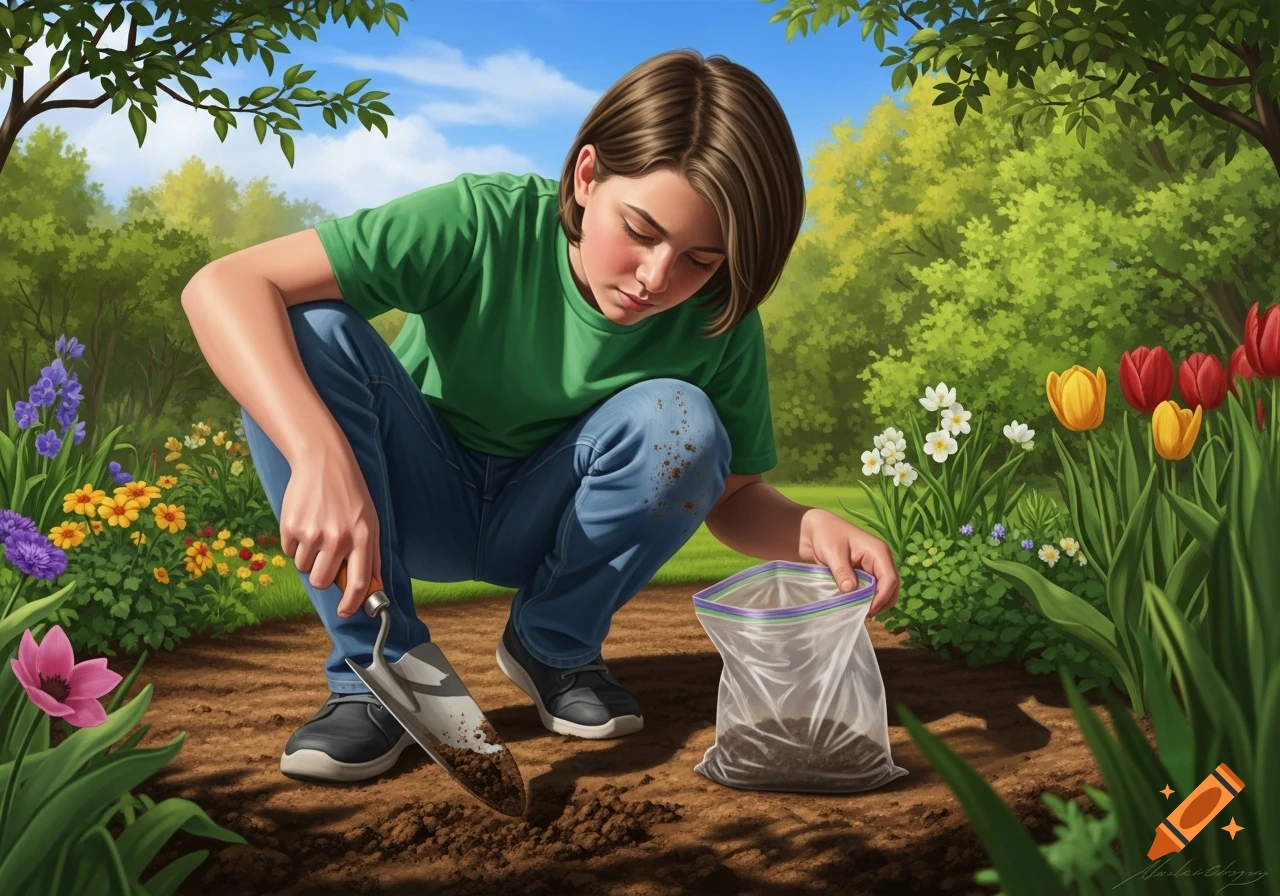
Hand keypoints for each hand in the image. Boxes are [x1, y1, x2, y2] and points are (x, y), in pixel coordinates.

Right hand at [278, 438, 380, 617]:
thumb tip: (374, 587)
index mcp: (362, 538)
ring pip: (304, 569)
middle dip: (322, 577)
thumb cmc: (350, 494)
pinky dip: (294, 544)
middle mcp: (338, 539)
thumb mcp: (370, 521)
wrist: (322, 461)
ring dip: (308, 558)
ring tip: (316, 532)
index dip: (351, 604)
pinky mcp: (290, 527)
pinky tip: (304, 523)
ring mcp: (312, 533)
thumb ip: (372, 555)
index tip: (344, 612)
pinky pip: (289, 552)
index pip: (358, 583)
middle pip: (323, 581)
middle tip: (325, 559)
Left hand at [798, 509, 900, 615]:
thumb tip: (850, 590)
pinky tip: (855, 605)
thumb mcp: (832, 552)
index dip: (882, 597)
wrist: (814, 528)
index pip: (890, 579)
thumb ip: (842, 571)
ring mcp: (873, 568)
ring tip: (858, 612)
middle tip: (863, 614)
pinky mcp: (864, 574)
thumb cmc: (825, 534)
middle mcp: (880, 560)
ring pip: (883, 591)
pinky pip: (872, 590)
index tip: (867, 610)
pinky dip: (866, 599)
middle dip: (881, 603)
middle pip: (891, 587)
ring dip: (874, 602)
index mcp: (878, 552)